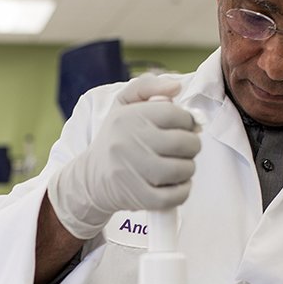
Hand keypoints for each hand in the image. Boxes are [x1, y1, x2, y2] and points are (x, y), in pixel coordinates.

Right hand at [48, 74, 201, 238]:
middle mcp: (128, 143)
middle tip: (182, 148)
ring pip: (183, 169)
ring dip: (187, 167)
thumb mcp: (124, 104)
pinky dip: (183, 190)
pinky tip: (175, 183)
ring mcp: (133, 172)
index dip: (187, 121)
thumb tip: (175, 87)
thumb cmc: (116, 138)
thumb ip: (148, 86)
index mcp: (128, 117)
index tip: (182, 127)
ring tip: (177, 165)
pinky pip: (176, 195)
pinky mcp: (139, 197)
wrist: (91, 178)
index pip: (176, 114)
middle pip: (184, 142)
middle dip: (191, 145)